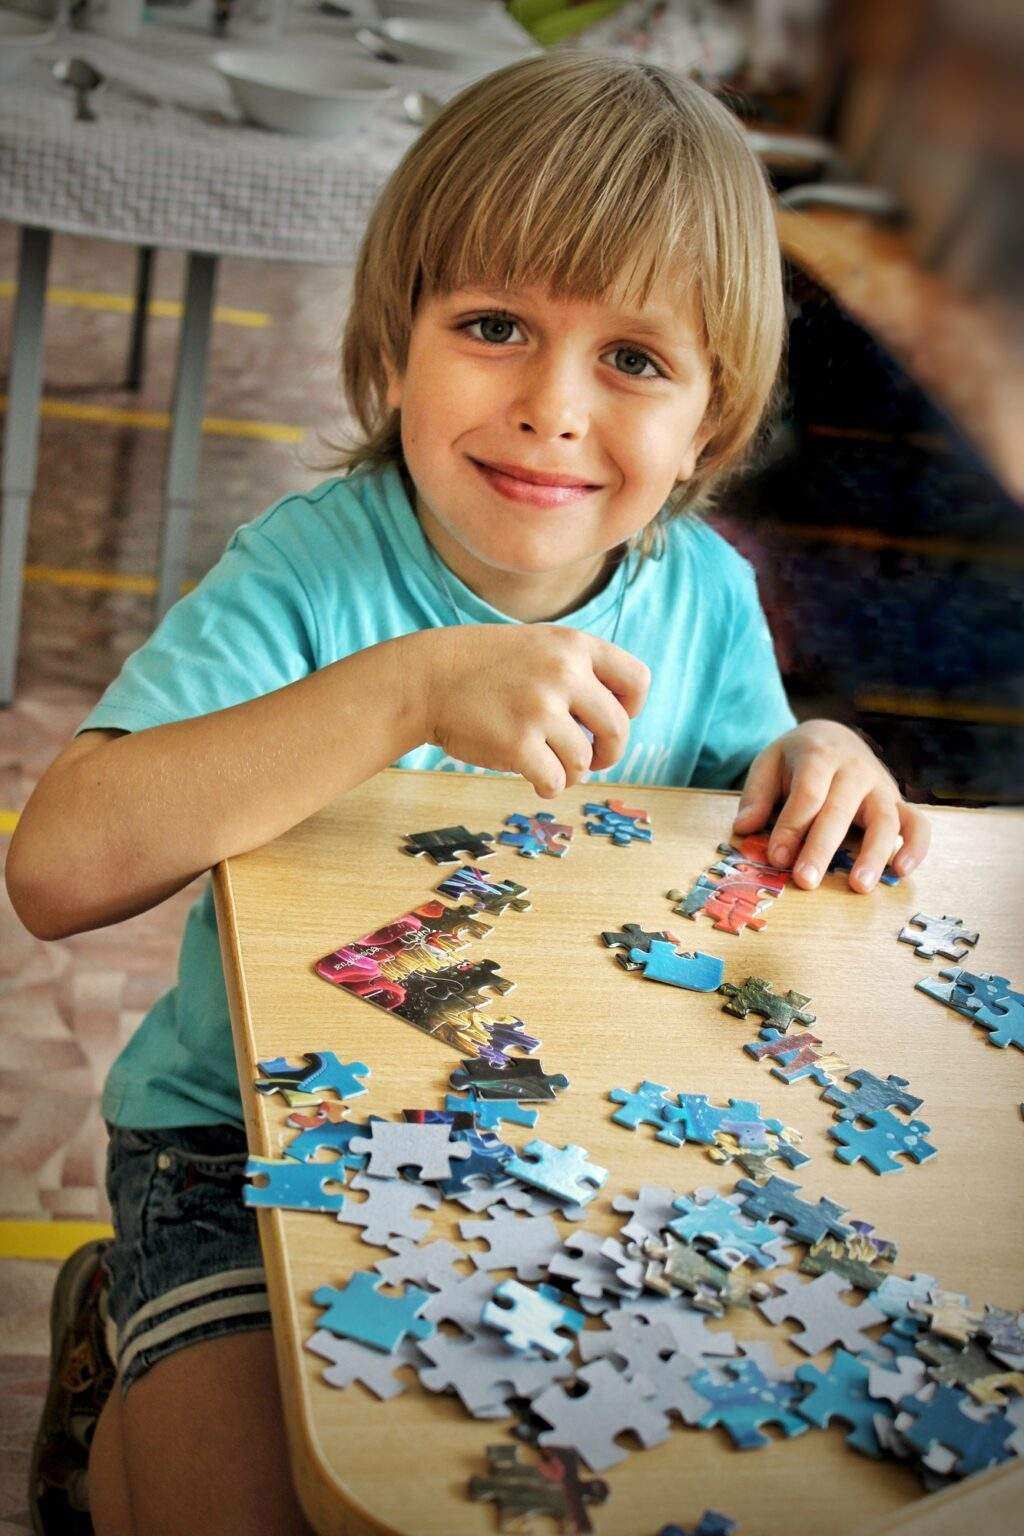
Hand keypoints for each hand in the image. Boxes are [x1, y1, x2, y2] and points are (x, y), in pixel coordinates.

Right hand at [419, 624, 649, 798]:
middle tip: (594, 760)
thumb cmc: (484, 668)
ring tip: (551, 765)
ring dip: (572, 772)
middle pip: (618, 728)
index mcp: (574, 645)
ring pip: (584, 761)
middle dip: (609, 752)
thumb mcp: (538, 646)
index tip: (608, 721)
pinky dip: (549, 786)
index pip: (637, 680)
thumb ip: (577, 670)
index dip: (632, 708)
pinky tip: (535, 778)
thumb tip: (617, 720)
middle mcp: (564, 673)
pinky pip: (556, 780)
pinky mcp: (519, 744)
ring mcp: (541, 708)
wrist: (427, 679)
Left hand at [730, 719, 930, 892]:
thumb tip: (743, 828)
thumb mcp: (769, 763)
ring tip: (859, 886)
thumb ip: (755, 794)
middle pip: (840, 810)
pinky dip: (916, 847)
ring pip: (884, 820)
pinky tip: (901, 872)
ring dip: (873, 854)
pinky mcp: (899, 802)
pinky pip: (917, 824)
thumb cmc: (797, 758)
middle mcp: (855, 769)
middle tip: (805, 880)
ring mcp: (881, 786)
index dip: (792, 826)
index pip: (808, 794)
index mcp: (819, 755)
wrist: (833, 736)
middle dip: (822, 848)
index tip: (776, 858)